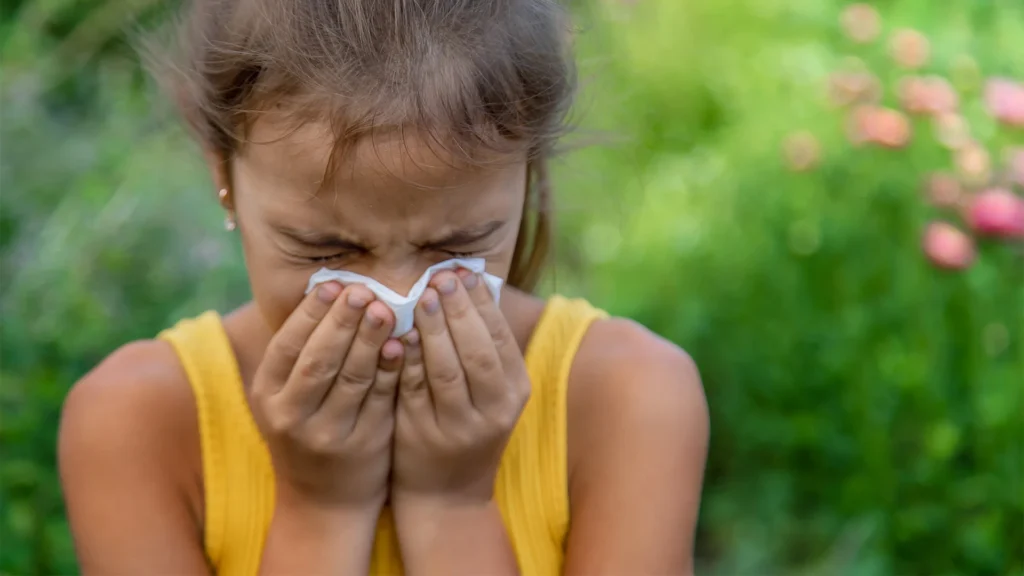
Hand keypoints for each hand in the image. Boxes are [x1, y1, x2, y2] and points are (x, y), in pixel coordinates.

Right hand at [250, 281, 401, 512]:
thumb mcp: (290, 395)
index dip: (311, 313)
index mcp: (268, 394)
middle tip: (364, 290)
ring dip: (371, 339)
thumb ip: (305, 352)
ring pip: (352, 377)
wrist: (323, 500)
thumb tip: (332, 287)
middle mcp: (291, 415)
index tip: (334, 284)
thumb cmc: (309, 430)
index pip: (288, 345)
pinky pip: (380, 399)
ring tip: (386, 308)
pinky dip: (392, 369)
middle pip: (319, 359)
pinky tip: (402, 344)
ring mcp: (328, 433)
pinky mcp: (363, 444)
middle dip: (342, 320)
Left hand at [392, 269, 529, 505]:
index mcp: (515, 390)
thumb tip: (468, 283)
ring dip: (433, 330)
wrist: (448, 494)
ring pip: (447, 371)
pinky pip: (415, 390)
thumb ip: (479, 345)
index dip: (481, 304)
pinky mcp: (425, 436)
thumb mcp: (487, 390)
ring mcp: (461, 427)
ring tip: (419, 298)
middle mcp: (495, 410)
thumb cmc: (464, 425)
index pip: (499, 339)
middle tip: (440, 278)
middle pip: (477, 352)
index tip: (462, 273)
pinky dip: (407, 360)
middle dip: (458, 310)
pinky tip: (397, 334)